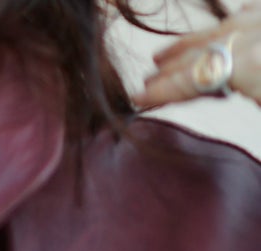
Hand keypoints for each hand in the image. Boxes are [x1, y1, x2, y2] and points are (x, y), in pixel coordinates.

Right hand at [130, 5, 260, 110]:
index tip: (138, 98)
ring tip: (170, 54)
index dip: (163, 91)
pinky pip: (255, 13)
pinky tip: (236, 15)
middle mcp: (257, 33)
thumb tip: (216, 89)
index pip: (195, 79)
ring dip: (195, 41)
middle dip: (171, 66)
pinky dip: (240, 17)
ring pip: (227, 25)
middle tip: (147, 80)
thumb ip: (241, 100)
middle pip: (204, 50)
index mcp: (251, 63)